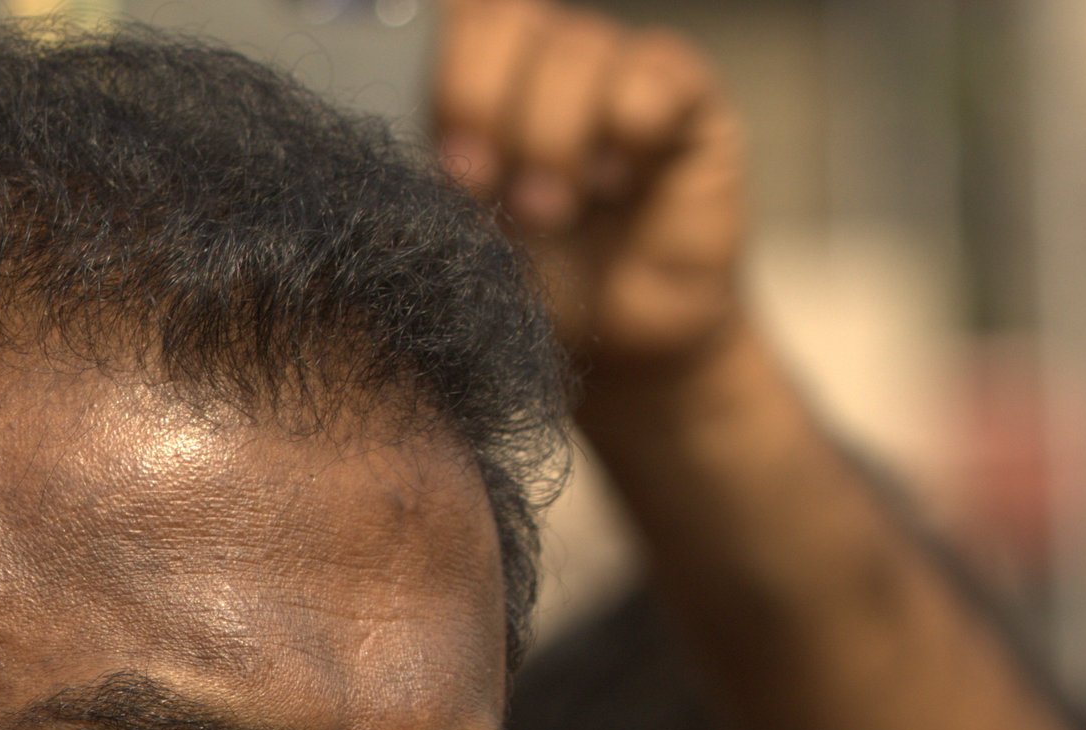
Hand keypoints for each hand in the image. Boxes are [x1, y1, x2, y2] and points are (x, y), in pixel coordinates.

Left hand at [432, 0, 748, 374]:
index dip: (442, 73)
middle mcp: (546, 58)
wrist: (623, 342)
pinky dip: (627, 128)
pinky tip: (617, 183)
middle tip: (479, 184)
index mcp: (481, 76)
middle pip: (506, 17)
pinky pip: (655, 78)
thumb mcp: (464, 237)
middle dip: (481, 99)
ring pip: (576, 49)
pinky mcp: (687, 95)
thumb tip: (398, 154)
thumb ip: (435, 182)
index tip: (441, 162)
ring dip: (551, 137)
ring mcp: (617, 68)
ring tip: (549, 211)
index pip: (454, 19)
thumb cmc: (534, 284)